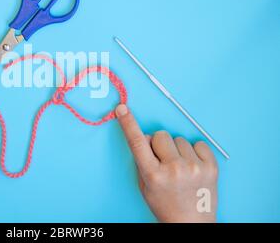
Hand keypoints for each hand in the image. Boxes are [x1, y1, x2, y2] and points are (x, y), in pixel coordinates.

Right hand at [115, 104, 217, 222]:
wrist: (192, 223)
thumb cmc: (166, 204)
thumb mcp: (145, 185)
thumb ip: (142, 160)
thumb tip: (146, 137)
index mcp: (153, 175)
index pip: (137, 142)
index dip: (128, 123)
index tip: (122, 109)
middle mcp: (173, 169)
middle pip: (160, 135)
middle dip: (159, 145)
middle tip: (164, 161)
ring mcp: (193, 167)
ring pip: (179, 139)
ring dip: (177, 149)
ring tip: (180, 168)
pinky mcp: (210, 167)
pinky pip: (198, 143)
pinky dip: (194, 152)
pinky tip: (192, 166)